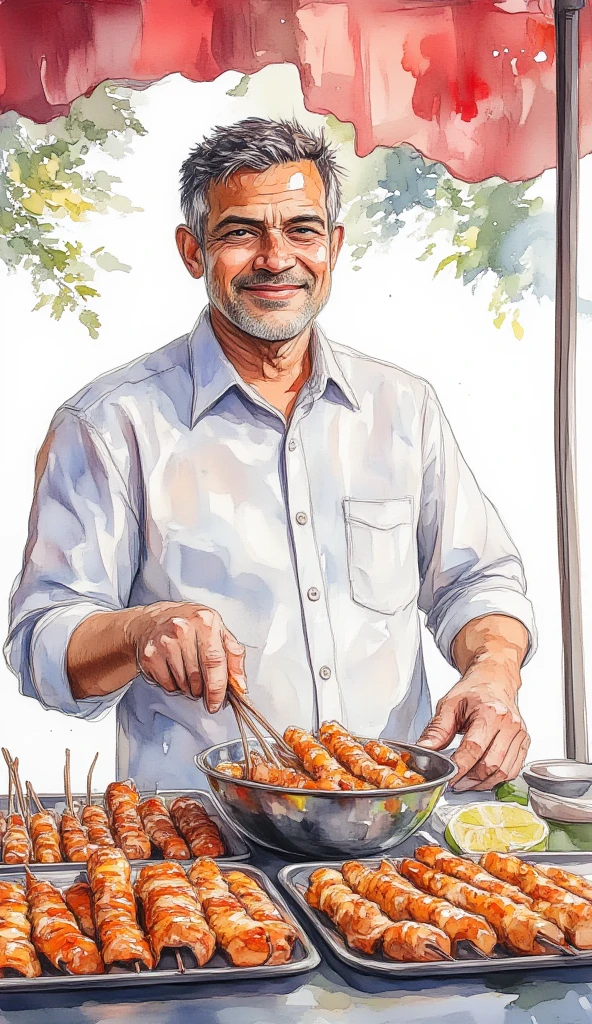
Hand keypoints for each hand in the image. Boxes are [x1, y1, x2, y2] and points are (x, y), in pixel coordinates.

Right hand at [126, 602, 246, 712]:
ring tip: (188, 673)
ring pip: (183, 683)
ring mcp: (164, 641)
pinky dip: (174, 685)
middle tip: (203, 689)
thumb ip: (234, 656)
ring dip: (189, 688)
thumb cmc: (191, 626)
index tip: (217, 702)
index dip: (217, 687)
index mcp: (205, 621)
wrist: (153, 620)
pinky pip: (168, 684)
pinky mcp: (150, 654)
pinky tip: (174, 670)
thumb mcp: (218, 631)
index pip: (215, 661)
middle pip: (198, 676)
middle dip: (203, 690)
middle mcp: (183, 628)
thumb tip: (240, 685)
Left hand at [417, 654, 529, 790]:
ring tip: (466, 783)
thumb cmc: (473, 691)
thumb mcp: (449, 705)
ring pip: (504, 771)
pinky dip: (497, 778)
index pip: (474, 748)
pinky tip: (482, 778)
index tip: (448, 777)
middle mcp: (509, 723)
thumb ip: (437, 729)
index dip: (460, 767)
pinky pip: (513, 769)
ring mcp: (520, 733)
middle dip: (470, 779)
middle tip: (455, 783)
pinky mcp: (524, 741)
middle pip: (491, 763)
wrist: (493, 681)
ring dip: (483, 783)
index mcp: (490, 711)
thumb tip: (425, 749)